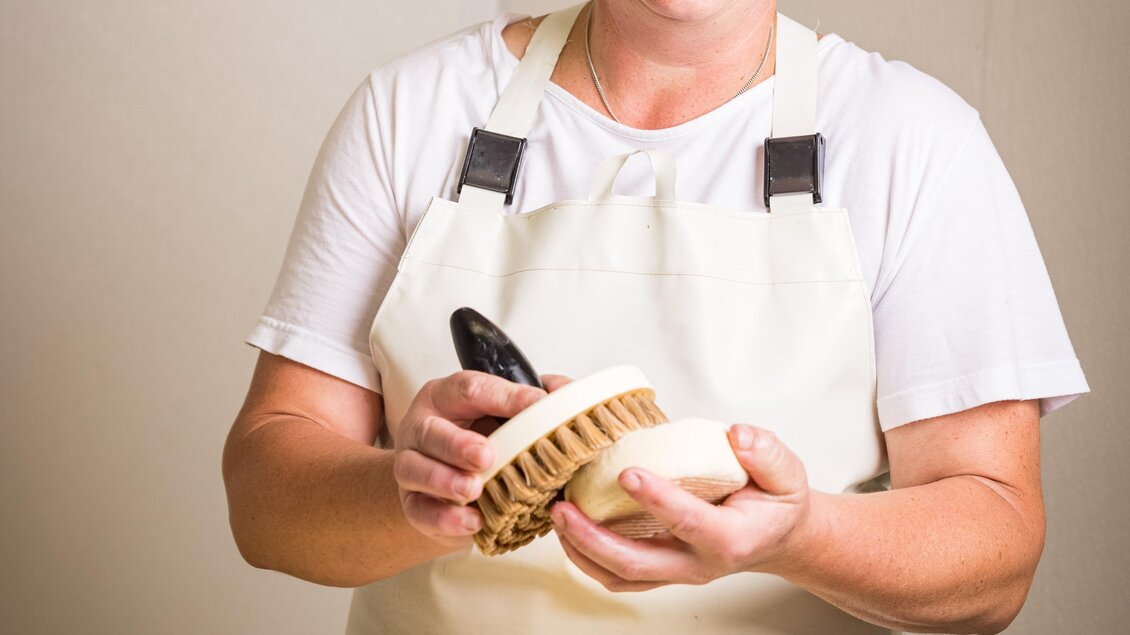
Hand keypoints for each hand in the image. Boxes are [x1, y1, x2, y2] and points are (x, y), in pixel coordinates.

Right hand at [391, 371, 545, 544]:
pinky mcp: (411, 502)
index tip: (536, 406)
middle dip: (458, 444)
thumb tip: (565, 394)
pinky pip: (419, 511)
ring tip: (474, 490)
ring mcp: (410, 464)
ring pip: (414, 469)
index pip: (470, 389)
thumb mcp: (502, 414)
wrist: (450, 484)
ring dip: (446, 481)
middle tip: (487, 456)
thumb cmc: (480, 440)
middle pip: (431, 431)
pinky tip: (471, 520)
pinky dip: (445, 518)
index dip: (504, 397)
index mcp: (447, 396)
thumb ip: (532, 401)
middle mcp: (422, 426)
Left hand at [552, 425, 812, 590]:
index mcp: (729, 538)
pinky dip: (586, 555)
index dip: (658, 499)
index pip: (689, 522)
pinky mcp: (658, 570)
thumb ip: (766, 453)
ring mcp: (674, 571)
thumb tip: (738, 437)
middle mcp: (697, 564)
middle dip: (593, 538)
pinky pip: (616, 573)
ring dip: (581, 550)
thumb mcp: (785, 473)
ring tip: (557, 516)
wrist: (774, 536)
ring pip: (619, 575)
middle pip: (637, 564)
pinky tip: (568, 527)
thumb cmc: (774, 504)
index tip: (628, 472)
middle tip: (563, 507)